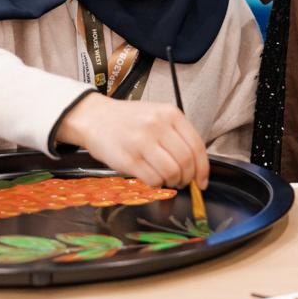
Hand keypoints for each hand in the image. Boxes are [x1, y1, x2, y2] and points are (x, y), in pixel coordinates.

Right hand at [56, 93, 209, 188]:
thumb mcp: (157, 115)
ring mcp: (143, 142)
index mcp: (170, 114)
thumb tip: (195, 164)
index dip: (203, 168)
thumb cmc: (128, 120)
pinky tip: (152, 179)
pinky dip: (157, 184)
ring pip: (171, 172)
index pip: (196, 145)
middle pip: (186, 161)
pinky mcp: (129, 158)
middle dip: (188, 177)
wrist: (94, 117)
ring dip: (173, 182)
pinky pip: (153, 179)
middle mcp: (158, 126)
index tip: (202, 181)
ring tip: (167, 180)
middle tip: (182, 182)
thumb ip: (176, 134)